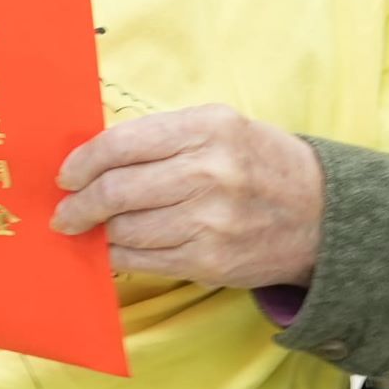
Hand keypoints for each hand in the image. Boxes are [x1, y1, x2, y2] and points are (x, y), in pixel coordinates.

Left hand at [52, 106, 324, 290]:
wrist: (323, 214)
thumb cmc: (261, 163)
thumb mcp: (221, 127)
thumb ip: (162, 138)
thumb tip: (94, 160)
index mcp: (208, 128)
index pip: (121, 143)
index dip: (83, 162)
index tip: (66, 175)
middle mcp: (209, 172)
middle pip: (116, 190)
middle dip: (79, 205)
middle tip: (65, 212)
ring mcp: (210, 221)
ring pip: (125, 230)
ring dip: (99, 232)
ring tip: (92, 229)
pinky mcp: (210, 261)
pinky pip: (144, 261)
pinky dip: (120, 256)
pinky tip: (116, 249)